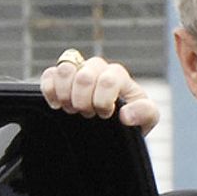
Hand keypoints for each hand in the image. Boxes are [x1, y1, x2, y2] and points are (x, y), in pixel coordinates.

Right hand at [39, 55, 161, 133]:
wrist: (112, 126)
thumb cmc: (131, 119)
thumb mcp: (147, 119)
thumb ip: (144, 113)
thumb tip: (125, 114)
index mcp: (118, 76)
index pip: (107, 80)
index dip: (103, 102)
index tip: (105, 116)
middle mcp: (97, 69)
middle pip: (84, 76)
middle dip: (84, 102)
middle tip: (87, 114)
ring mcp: (77, 72)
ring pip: (65, 69)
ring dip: (66, 94)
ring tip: (71, 109)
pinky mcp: (59, 79)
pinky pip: (48, 74)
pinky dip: (49, 90)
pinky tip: (56, 105)